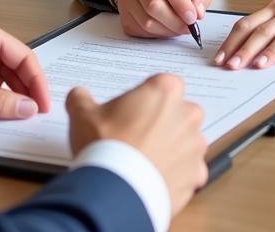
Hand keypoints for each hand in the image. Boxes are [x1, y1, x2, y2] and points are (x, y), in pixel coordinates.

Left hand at [0, 14, 50, 118]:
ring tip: (18, 112)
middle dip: (25, 88)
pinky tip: (0, 107)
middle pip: (15, 64)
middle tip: (34, 112)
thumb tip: (26, 108)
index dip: (37, 82)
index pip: (23, 56)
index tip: (43, 103)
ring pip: (3, 72)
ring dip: (10, 92)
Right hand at [66, 74, 206, 216]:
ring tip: (145, 159)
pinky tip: (156, 177)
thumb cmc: (106, 147)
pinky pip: (191, 171)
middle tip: (139, 133)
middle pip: (180, 111)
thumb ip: (82, 98)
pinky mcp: (196, 174)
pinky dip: (177, 174)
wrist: (116, 191)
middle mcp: (186, 114)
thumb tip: (78, 96)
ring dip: (173, 147)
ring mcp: (194, 146)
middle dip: (165, 121)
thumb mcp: (82, 114)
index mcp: (165, 90)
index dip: (148, 97)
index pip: (163, 84)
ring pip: (188, 141)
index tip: (134, 109)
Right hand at [114, 0, 212, 38]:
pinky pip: (142, 31)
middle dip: (176, 20)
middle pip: (153, 4)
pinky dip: (158, 34)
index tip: (193, 16)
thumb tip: (198, 12)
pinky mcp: (123, 15)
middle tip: (189, 27)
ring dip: (168, 30)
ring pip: (147, 21)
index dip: (179, 1)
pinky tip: (166, 28)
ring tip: (180, 27)